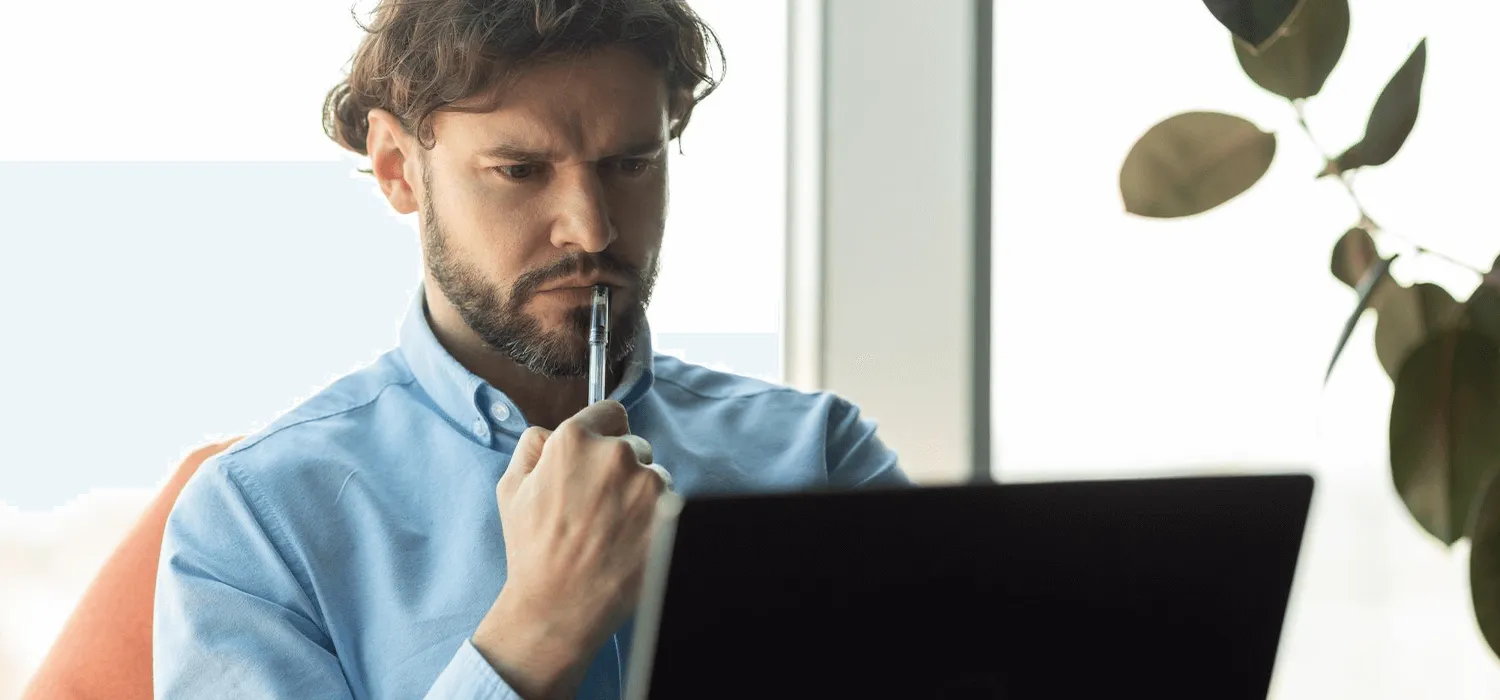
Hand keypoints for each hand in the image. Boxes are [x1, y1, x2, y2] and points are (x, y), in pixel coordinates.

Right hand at [472, 400, 666, 699]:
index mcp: (575, 440)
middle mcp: (616, 454)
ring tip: (612, 528)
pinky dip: (656, 517)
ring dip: (641, 493)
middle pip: (634, 445)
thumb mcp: (511, 488)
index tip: (598, 456)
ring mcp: (648, 483)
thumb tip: (553, 431)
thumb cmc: (532, 550)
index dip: (602, 434)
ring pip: (654, 475)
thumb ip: (533, 446)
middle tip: (598, 505)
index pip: (610, 413)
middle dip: (620, 468)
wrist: (559, 606)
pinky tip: (631, 539)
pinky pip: (670, 502)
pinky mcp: (670, 513)